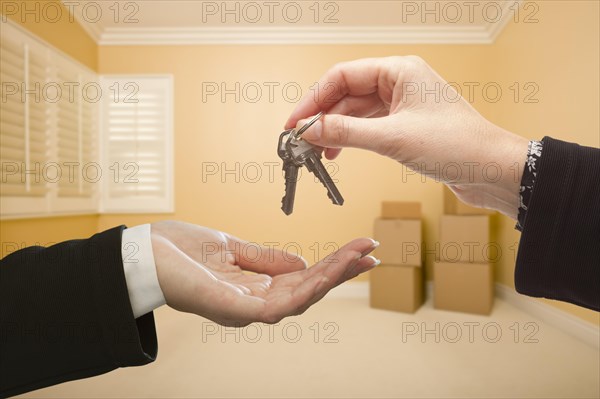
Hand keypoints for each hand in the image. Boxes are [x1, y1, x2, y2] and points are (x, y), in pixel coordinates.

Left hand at [150, 221, 378, 325]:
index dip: (332, 266)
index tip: (360, 248)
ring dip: (330, 278)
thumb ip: (266, 259)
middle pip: (308, 291)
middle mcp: (253, 303)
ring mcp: (244, 309)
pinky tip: (324, 275)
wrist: (142, 252)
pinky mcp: (232, 309)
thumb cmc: (181, 250)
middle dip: (341, 272)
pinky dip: (304, 291)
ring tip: (357, 257)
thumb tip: (301, 263)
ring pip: (299, 300)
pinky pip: (277, 307)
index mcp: (255, 288)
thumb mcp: (232, 248)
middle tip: (371, 252)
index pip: (303, 279)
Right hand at [285, 56, 528, 218]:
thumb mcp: (393, 138)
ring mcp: (402, 104)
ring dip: (334, 130)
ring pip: (355, 112)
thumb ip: (347, 133)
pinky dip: (351, 139)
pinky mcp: (405, 125)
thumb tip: (311, 130)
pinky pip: (368, 126)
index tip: (295, 122)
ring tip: (315, 151)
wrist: (492, 170)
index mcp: (399, 70)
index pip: (343, 76)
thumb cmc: (458, 145)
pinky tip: (337, 152)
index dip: (314, 99)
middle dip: (322, 117)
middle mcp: (399, 82)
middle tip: (301, 140)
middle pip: (346, 94)